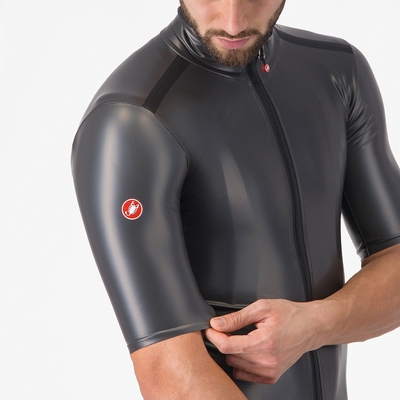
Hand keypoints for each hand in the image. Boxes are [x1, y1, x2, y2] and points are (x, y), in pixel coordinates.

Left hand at [205, 299, 321, 383]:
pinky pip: (245, 374)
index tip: (210, 328)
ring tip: (244, 337)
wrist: (310, 326)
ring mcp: (270, 371)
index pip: (227, 345)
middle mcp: (267, 361)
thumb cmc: (289, 314)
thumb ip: (237, 318)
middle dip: (225, 340)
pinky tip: (249, 350)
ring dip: (234, 351)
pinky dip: (242, 363)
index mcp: (263, 342)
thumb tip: (217, 323)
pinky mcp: (271, 376)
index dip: (214, 336)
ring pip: (235, 365)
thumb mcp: (262, 308)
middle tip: (230, 328)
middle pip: (230, 355)